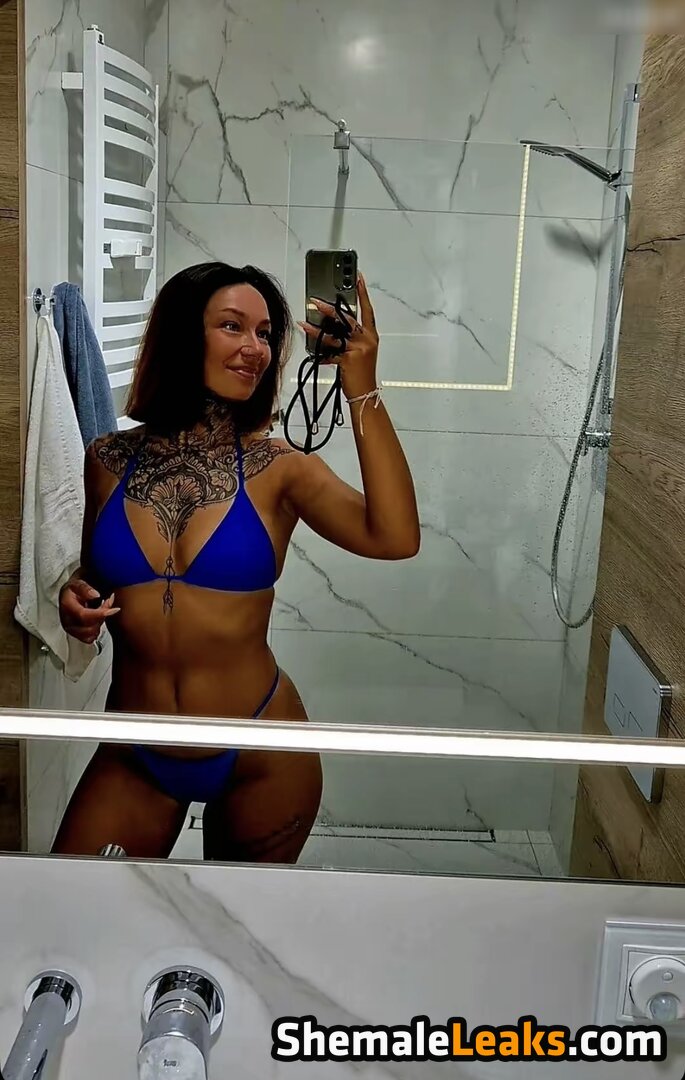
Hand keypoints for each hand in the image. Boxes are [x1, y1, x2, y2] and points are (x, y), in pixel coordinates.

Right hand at [59, 578, 119, 645]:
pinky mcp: (76, 634)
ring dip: (100, 623)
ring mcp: (71, 629)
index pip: (84, 616)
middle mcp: (66, 620)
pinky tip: (98, 619)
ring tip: (102, 610)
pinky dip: (96, 630)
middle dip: (102, 617)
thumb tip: (95, 595)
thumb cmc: (74, 589)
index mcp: (66, 606)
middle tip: (108, 603)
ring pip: (90, 634)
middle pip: (89, 627)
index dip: (100, 614)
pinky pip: (89, 638)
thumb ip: (85, 588)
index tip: (114, 609)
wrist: (71, 593)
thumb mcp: (78, 582)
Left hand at [299, 272, 378, 399]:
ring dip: (317, 326)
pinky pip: (329, 350)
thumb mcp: (360, 353)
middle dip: (330, 308)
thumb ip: (349, 339)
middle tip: (316, 300)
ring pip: (334, 333)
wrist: (365, 394)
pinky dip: (318, 348)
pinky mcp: (348, 359)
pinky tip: (310, 345)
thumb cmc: (361, 374)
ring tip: (305, 320)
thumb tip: (332, 328)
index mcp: (371, 336)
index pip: (367, 310)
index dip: (363, 293)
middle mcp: (366, 340)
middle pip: (347, 318)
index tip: (358, 277)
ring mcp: (357, 349)